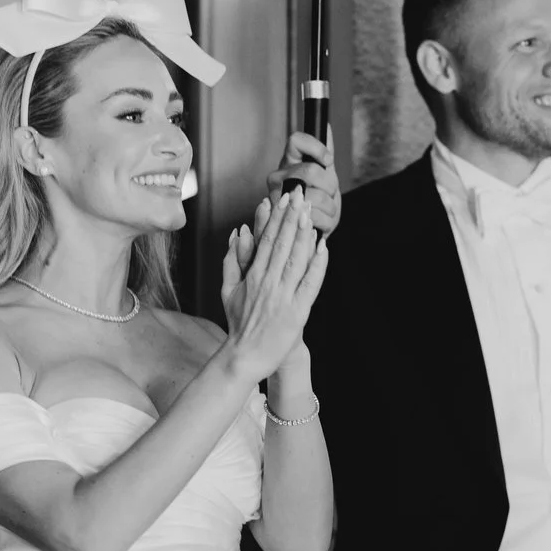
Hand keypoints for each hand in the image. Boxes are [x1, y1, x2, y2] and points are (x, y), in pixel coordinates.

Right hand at [219, 189, 327, 382]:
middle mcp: (268, 282)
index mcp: (252, 276)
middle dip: (292, 217)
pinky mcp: (297, 312)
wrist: (245, 356)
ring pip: (296, 259)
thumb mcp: (228, 289)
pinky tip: (323, 248)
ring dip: (304, 234)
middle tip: (300, 194)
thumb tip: (237, 233)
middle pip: (282, 244)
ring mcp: (283, 297)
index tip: (283, 199)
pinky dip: (317, 265)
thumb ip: (232, 260)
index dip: (276, 218)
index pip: (266, 240)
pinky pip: (310, 284)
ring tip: (310, 211)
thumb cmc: (238, 323)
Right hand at [261, 131, 339, 235]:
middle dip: (330, 184)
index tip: (328, 161)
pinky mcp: (287, 222)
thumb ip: (324, 150)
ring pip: (317, 197)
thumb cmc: (316, 194)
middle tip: (329, 191)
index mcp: (288, 162)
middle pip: (311, 171)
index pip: (296, 140)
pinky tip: (322, 220)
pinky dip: (327, 220)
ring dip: (331, 205)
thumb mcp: (322, 171)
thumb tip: (325, 126)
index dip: (316, 148)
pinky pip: (317, 218)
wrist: (311, 225)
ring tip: (325, 208)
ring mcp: (279, 200)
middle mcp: (278, 179)